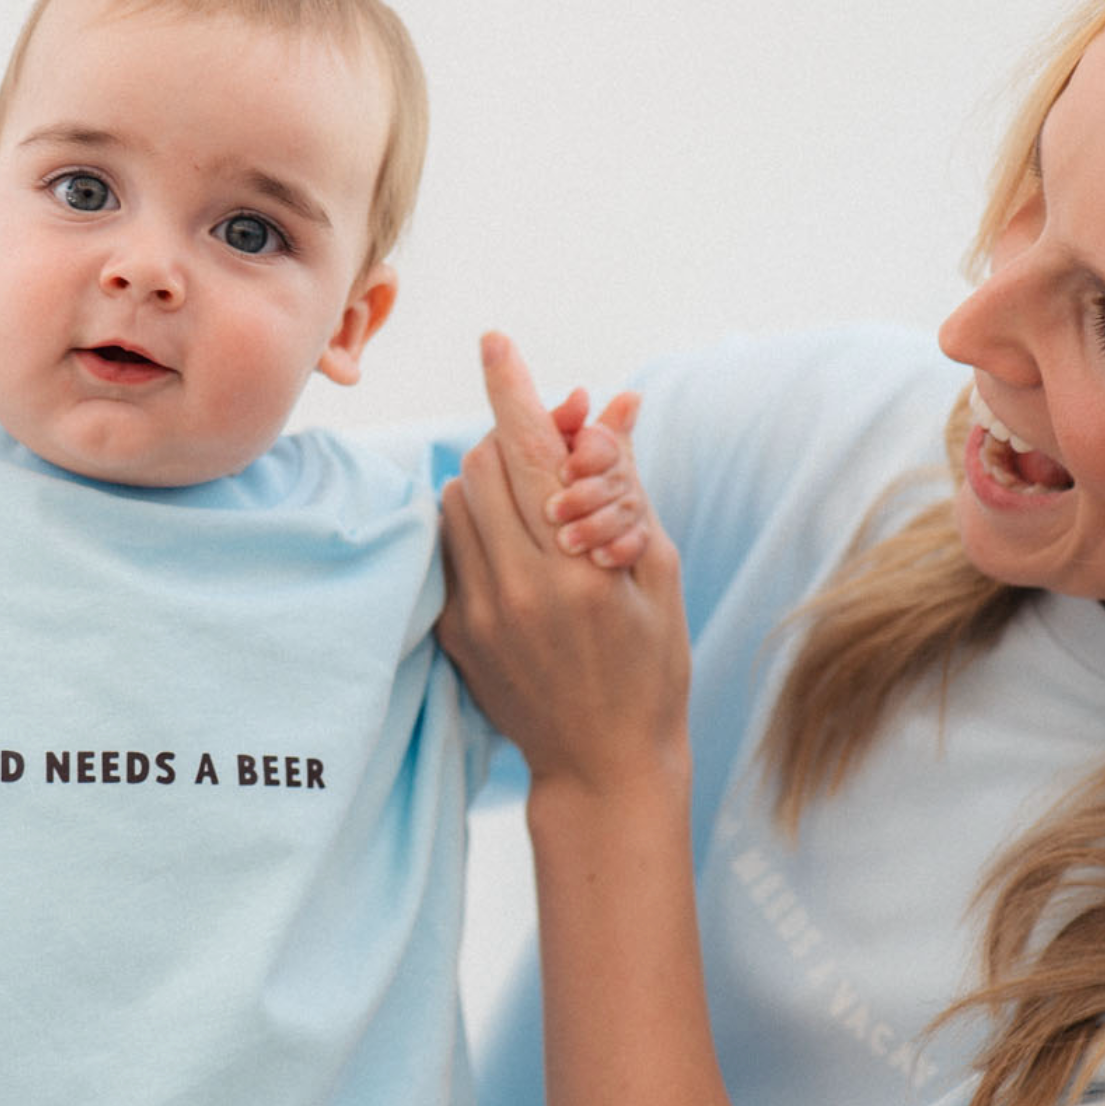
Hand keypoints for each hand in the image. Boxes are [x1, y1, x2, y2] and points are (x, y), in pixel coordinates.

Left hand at [440, 332, 689, 790]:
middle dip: (516, 439)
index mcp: (577, 570)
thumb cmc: (650, 669)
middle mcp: (516, 587)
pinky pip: (446, 546)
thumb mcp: (658, 574)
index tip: (495, 341)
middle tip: (556, 448)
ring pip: (456, 499)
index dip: (513, 389)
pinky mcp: (451, 631)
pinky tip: (514, 550)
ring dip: (491, 482)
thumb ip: (625, 488)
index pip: (530, 453)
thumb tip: (613, 408)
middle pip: (485, 463)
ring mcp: (475, 612)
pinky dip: (475, 527)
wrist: (602, 764)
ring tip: (536, 509)